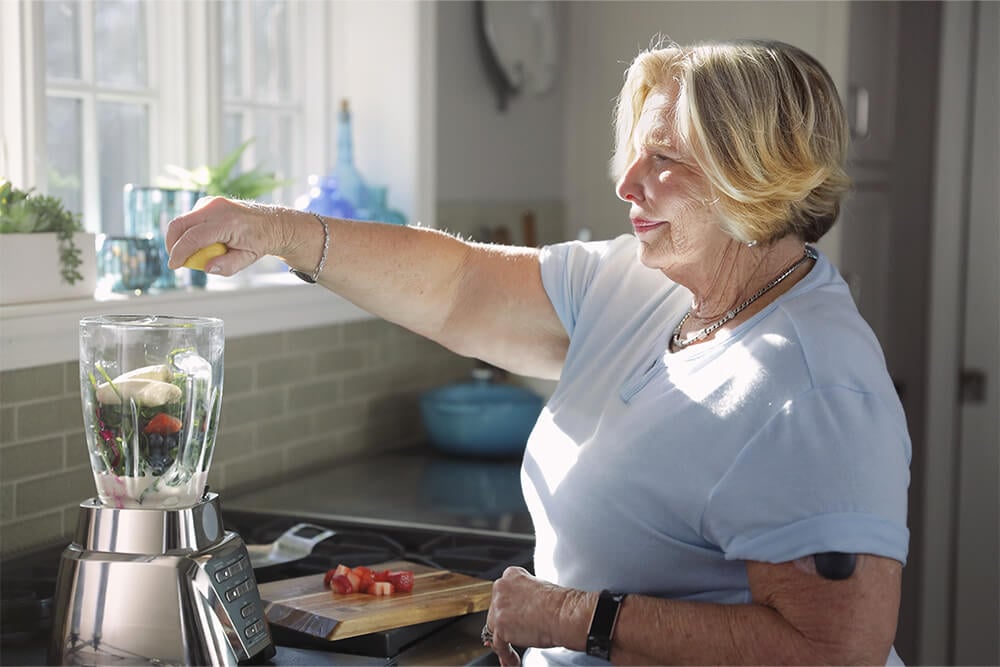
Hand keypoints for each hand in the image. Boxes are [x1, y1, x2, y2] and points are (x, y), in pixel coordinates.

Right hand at [165, 196, 298, 275]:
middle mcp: (216, 208)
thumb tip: (206, 268)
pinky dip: (188, 231)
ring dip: (179, 238)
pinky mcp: (208, 202)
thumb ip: (227, 265)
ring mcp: (211, 202)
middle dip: (172, 244)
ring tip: (191, 254)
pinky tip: (200, 242)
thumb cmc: (260, 241)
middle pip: (179, 224)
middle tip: (175, 261)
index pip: (194, 237)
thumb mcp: (248, 258)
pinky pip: (189, 218)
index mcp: (228, 222)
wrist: (272, 223)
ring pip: (182, 220)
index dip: (179, 253)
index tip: (173, 266)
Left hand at [484, 567, 577, 665]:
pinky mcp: (499, 626)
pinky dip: (505, 654)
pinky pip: (498, 644)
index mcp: (511, 575)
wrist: (563, 613)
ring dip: (503, 641)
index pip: (503, 594)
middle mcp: (501, 587)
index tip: (510, 617)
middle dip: (504, 624)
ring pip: (493, 628)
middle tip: (515, 634)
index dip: (507, 609)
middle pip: (495, 610)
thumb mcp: (538, 589)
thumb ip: (524, 596)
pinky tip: (512, 660)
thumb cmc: (559, 604)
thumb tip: (521, 611)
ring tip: (512, 653)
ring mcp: (499, 606)